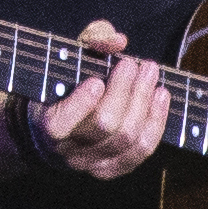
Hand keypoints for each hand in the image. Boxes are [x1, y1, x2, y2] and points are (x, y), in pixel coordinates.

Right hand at [31, 23, 169, 179]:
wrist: (53, 127)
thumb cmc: (63, 83)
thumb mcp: (67, 56)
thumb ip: (90, 40)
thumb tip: (118, 40)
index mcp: (46, 124)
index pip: (59, 124)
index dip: (81, 104)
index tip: (96, 81)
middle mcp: (67, 150)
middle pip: (103, 126)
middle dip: (125, 91)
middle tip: (136, 64)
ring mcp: (90, 163)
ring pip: (126, 138)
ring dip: (144, 103)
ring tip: (152, 75)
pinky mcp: (112, 168)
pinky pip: (140, 151)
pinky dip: (155, 123)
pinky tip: (161, 97)